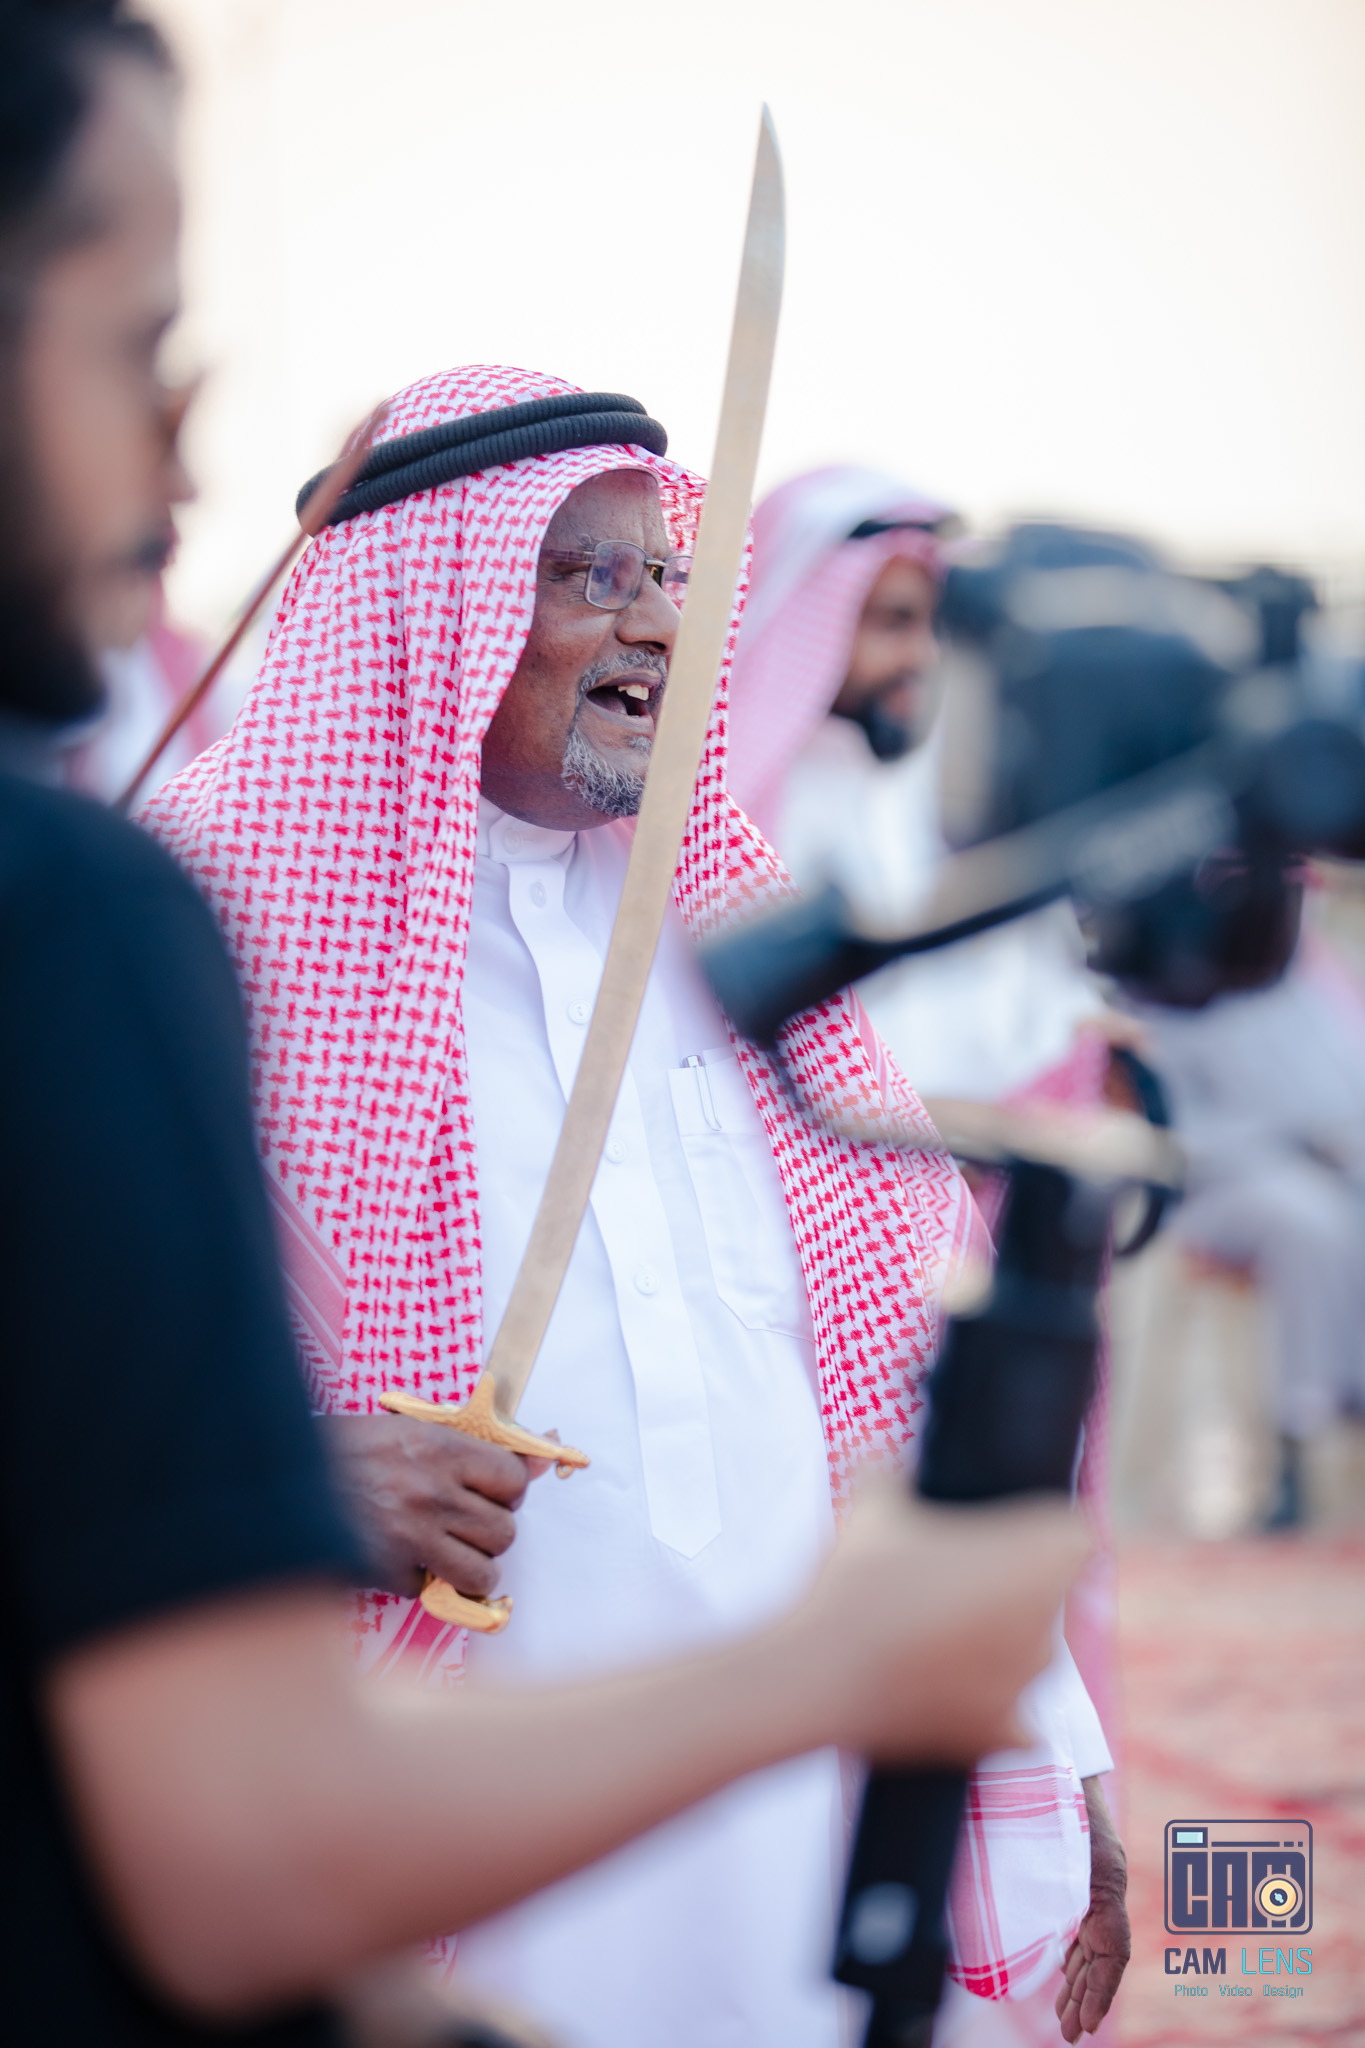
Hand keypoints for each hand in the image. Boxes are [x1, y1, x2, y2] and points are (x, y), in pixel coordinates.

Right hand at [317, 1415, 538, 1599]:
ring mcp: (410, 1536)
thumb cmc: (342, 1448)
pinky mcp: (385, 1571)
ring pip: (482, 1572)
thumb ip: (476, 1443)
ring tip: (446, 1553)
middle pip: (505, 1531)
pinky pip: (428, 1589)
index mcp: (439, 1446)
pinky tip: (397, 1558)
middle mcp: (431, 1491)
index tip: (490, 1492)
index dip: (508, 1490)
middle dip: (490, 1533)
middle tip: (464, 1524)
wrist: (278, 1479)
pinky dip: (417, 1580)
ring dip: (469, 1568)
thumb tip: (550, 1446)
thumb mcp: (407, 1429)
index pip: (514, 1478)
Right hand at [793, 1482, 1088, 1763]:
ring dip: (1002, 1644)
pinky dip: (996, 1710)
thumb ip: (897, 1473)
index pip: (1072, 1534)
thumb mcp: (875, 1502)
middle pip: (1049, 1594)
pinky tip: (951, 1692)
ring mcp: (1028, 1682)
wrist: (821, 1670)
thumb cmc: (858, 1579)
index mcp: (1038, 1555)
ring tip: (936, 1635)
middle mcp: (1048, 1621)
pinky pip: (1020, 1721)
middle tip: (951, 1581)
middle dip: (1014, 1587)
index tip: (998, 1533)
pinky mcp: (1002, 1733)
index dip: (1038, 1531)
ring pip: (1033, 1653)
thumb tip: (885, 1447)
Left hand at [1056, 1776, 1129, 2040]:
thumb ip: (1053, 1869)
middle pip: (1103, 1956)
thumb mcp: (1059, 1827)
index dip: (1102, 1991)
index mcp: (1107, 1880)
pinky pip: (1084, 1927)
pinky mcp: (1080, 1877)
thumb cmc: (1058, 1784)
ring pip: (1093, 1946)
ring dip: (1080, 1984)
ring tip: (1065, 2021)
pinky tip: (1063, 1974)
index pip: (1115, 1951)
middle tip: (1070, 2035)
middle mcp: (1105, 1886)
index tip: (1088, 2022)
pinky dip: (1074, 1956)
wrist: (1059, 1744)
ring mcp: (1094, 1882)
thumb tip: (1048, 1920)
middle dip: (1088, 1998)